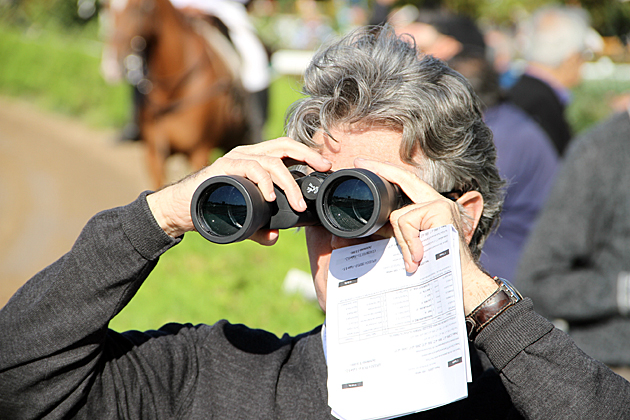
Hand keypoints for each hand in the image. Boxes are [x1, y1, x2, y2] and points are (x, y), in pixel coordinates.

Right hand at [146, 138, 331, 242]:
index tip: (325, 165)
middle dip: (308, 156)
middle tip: (323, 169)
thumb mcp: (243, 218)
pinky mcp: (223, 169)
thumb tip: (275, 237)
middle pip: (283, 146)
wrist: (180, 209)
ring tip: (297, 204)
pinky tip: (270, 198)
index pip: (286, 149)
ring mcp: (235, 159)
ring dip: (288, 183)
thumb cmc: (211, 208)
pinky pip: (250, 168)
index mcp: (254, 160)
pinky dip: (264, 182)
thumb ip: (260, 228)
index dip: (308, 154)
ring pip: (271, 161)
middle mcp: (246, 155)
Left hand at [354, 158, 497, 313]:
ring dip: (402, 241)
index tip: (368, 164)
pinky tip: (419, 256)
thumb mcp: (411, 247)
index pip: (407, 184)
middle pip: (404, 179)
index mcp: (431, 209)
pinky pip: (406, 223)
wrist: (461, 283)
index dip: (388, 172)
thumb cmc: (437, 268)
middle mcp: (437, 202)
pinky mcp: (439, 210)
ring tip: (415, 259)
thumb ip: (396, 234)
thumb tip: (370, 228)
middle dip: (380, 168)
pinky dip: (408, 242)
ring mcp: (440, 204)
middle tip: (359, 160)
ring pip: (398, 216)